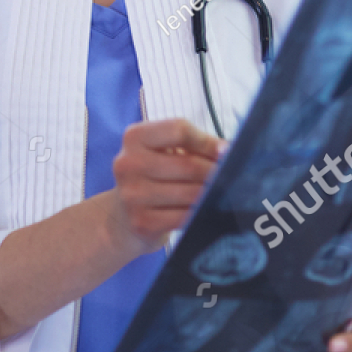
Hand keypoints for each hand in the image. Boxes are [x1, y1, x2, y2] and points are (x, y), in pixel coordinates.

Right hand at [105, 119, 225, 258]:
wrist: (121, 217)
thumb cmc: (153, 176)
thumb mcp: (164, 151)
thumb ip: (193, 144)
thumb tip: (226, 150)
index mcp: (134, 137)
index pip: (179, 130)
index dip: (207, 141)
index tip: (224, 151)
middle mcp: (128, 163)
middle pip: (187, 164)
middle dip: (215, 172)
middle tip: (230, 176)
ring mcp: (132, 194)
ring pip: (190, 192)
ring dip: (211, 194)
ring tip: (220, 192)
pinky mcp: (141, 221)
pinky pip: (184, 216)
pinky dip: (200, 213)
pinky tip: (204, 210)